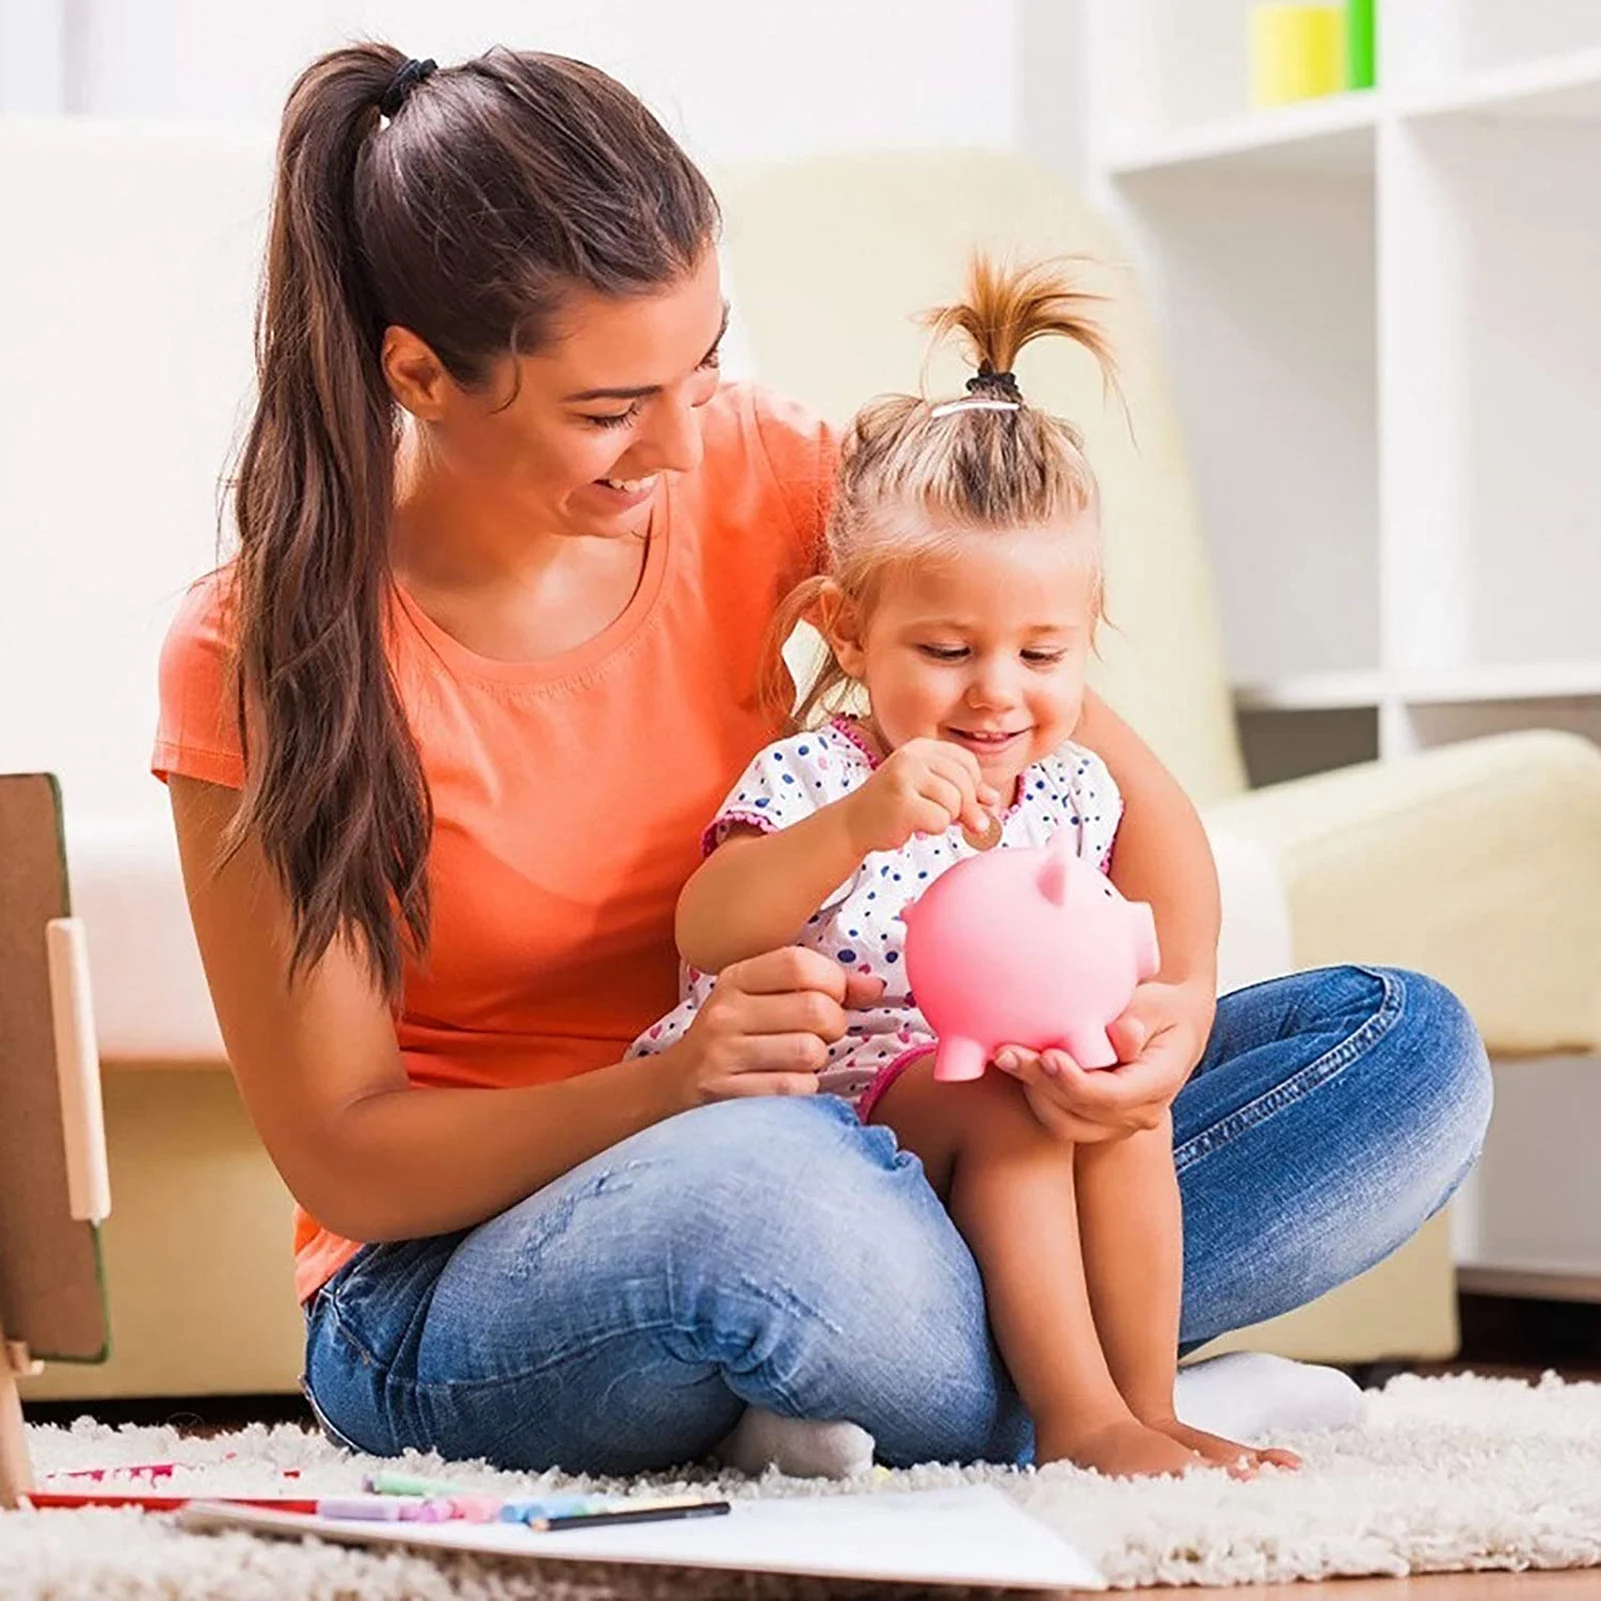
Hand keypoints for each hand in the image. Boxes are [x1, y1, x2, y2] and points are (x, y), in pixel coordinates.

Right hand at [661, 946, 883, 1108]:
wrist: (676, 1085)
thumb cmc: (736, 1036)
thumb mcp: (764, 998)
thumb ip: (820, 986)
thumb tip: (873, 987)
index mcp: (735, 978)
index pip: (798, 964)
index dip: (833, 981)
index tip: (835, 996)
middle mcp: (725, 1012)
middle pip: (814, 1010)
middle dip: (834, 1025)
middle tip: (821, 1034)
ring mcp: (722, 1055)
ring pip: (810, 1052)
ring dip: (818, 1060)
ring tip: (800, 1059)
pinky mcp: (727, 1094)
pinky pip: (796, 1088)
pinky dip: (804, 1088)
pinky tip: (786, 1082)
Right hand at [843, 737, 999, 855]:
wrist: (853, 822)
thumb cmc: (894, 805)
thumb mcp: (929, 790)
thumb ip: (961, 791)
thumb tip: (992, 800)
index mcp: (921, 747)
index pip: (967, 762)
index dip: (974, 786)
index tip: (965, 803)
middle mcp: (912, 756)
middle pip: (965, 783)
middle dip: (965, 808)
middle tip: (954, 821)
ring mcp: (905, 777)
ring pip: (955, 802)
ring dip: (947, 819)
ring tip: (926, 818)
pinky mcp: (901, 802)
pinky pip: (940, 820)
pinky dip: (934, 830)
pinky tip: (915, 826)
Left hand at [993, 979, 1214, 1139]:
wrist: (1170, 1029)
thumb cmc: (1159, 1011)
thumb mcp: (1154, 1006)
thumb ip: (1136, 1021)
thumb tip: (1122, 1033)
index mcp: (1160, 1084)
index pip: (1112, 1096)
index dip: (1075, 1080)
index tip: (1047, 1055)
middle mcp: (1140, 1114)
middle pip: (1080, 1111)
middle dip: (1040, 1084)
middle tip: (1007, 1053)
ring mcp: (1117, 1124)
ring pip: (1064, 1122)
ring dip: (1031, 1092)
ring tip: (1006, 1058)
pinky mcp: (1096, 1122)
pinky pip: (1059, 1119)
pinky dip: (1035, 1096)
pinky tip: (1016, 1067)